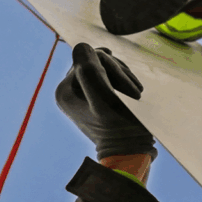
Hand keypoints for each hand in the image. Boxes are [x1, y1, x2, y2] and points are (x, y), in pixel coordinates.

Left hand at [55, 43, 156, 160]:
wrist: (129, 154)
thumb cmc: (120, 130)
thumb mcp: (105, 100)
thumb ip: (90, 73)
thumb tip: (82, 46)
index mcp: (64, 90)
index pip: (90, 58)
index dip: (114, 69)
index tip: (131, 91)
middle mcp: (67, 90)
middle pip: (95, 61)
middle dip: (118, 72)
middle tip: (136, 93)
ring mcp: (79, 93)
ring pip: (102, 66)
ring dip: (122, 76)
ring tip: (136, 94)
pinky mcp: (91, 96)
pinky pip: (106, 75)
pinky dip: (121, 80)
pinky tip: (132, 92)